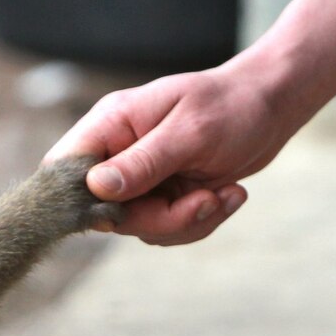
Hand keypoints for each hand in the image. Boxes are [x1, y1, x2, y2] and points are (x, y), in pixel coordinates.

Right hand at [45, 67, 294, 244]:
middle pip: (103, 212)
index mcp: (110, 125)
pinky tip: (226, 195)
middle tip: (203, 201)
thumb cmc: (233, 105)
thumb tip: (96, 189)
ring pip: (137, 227)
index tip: (120, 213)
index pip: (63, 168)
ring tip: (223, 194)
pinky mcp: (158, 196)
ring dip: (186, 223)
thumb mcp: (191, 132)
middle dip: (158, 219)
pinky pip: (163, 230)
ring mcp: (136, 178)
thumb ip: (143, 162)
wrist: (272, 106)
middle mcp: (116, 153)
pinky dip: (198, 222)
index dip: (76, 200)